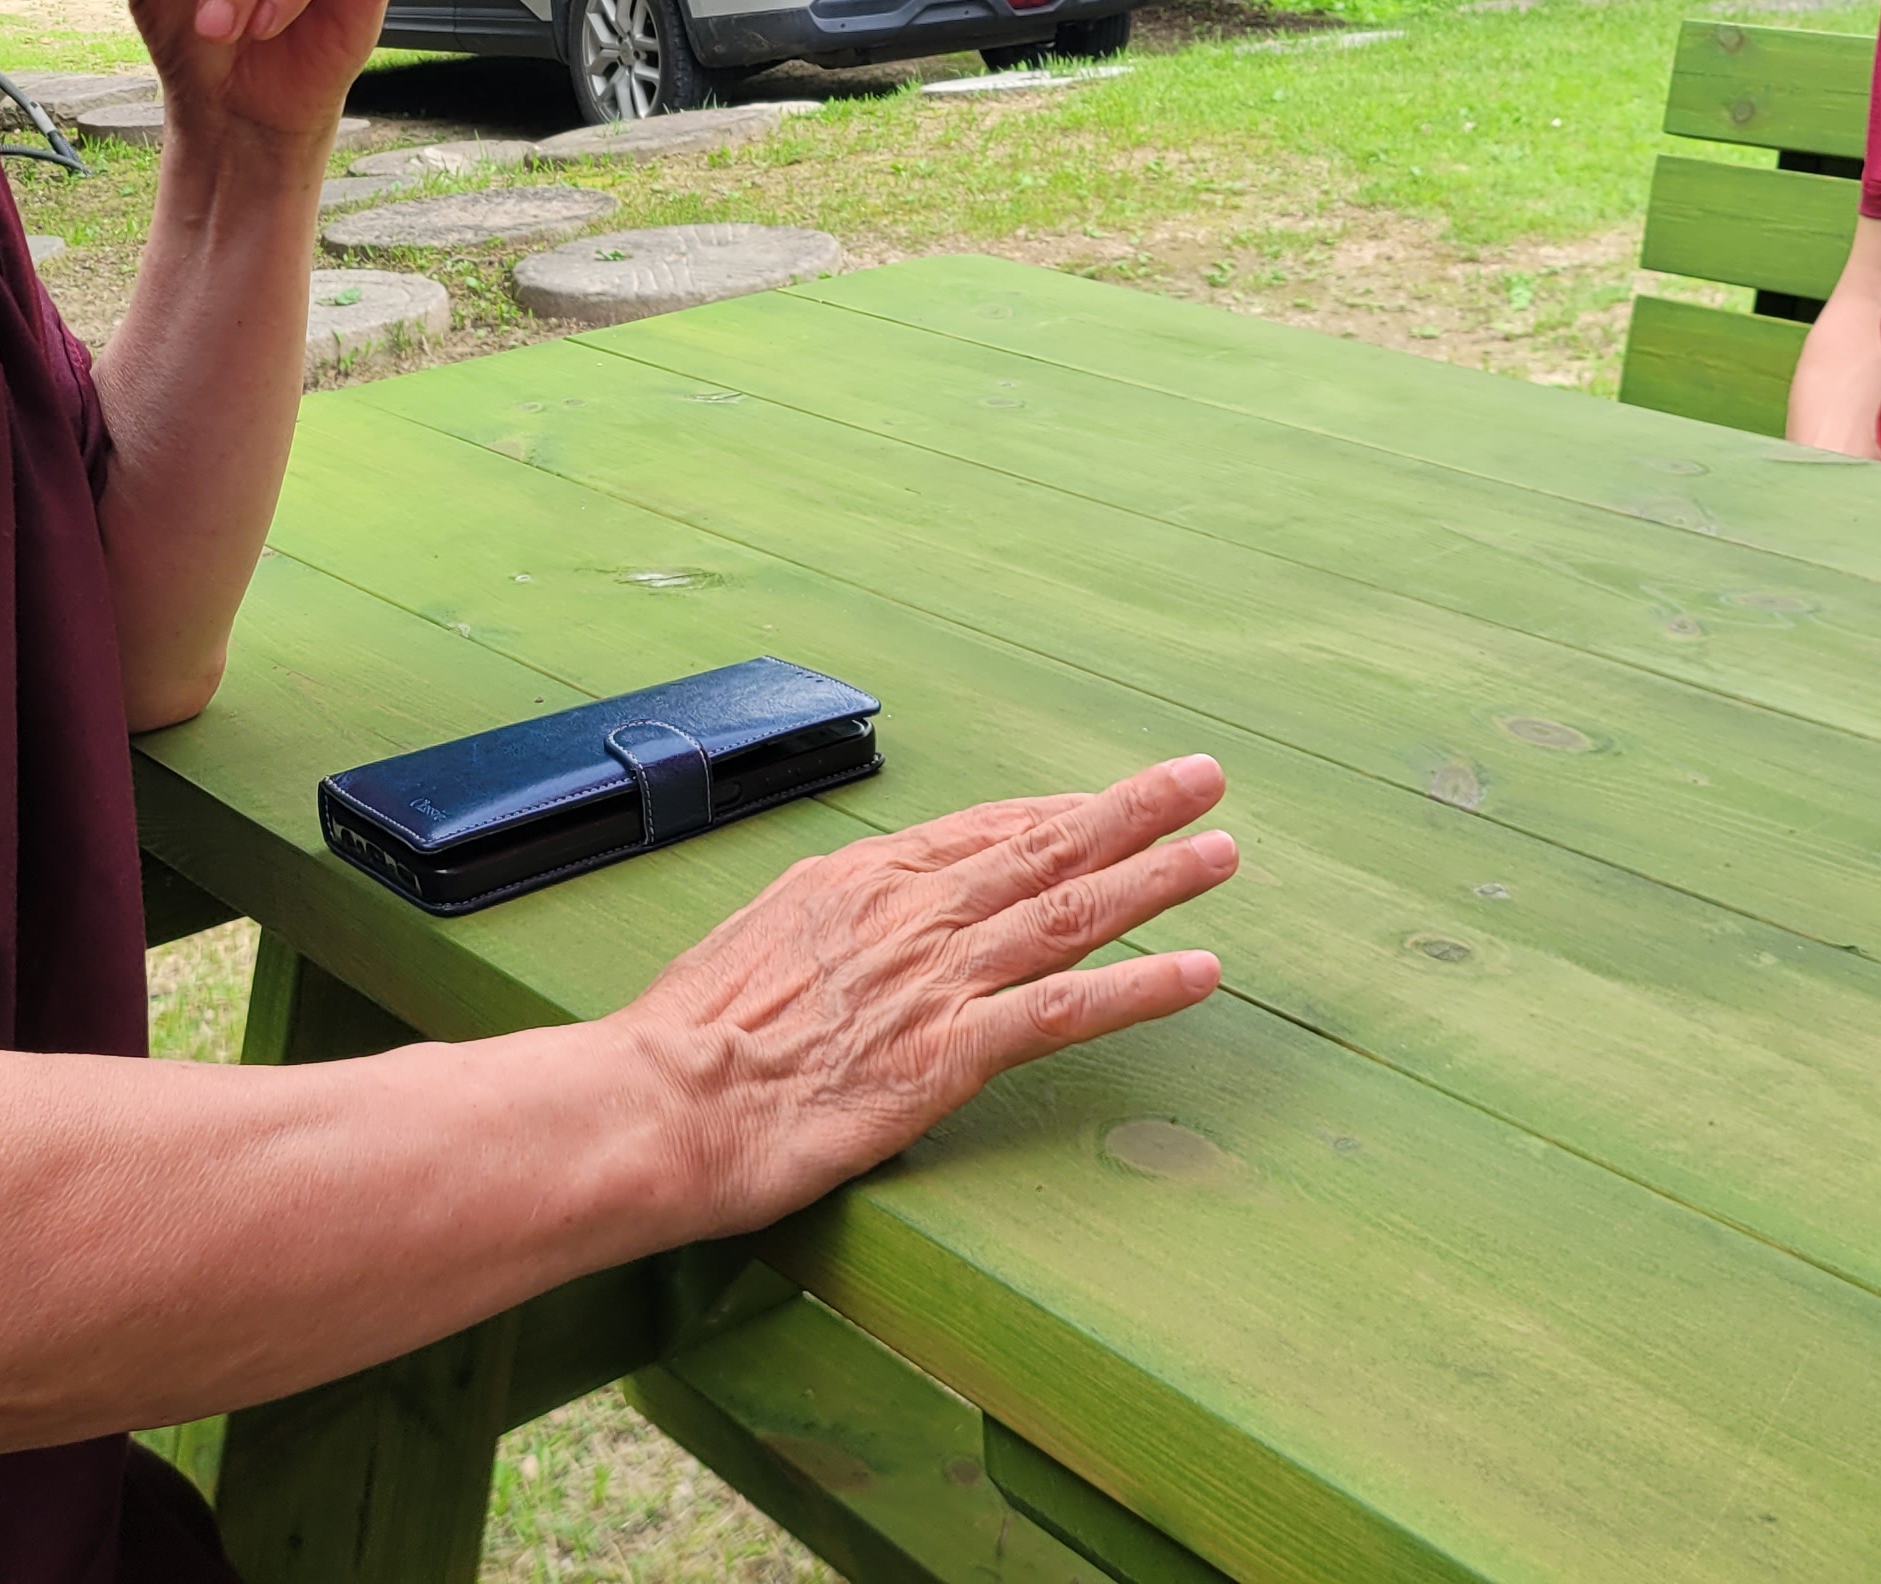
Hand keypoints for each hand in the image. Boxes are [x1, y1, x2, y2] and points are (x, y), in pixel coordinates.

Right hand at [614, 756, 1235, 1236]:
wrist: (659, 1100)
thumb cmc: (688, 1036)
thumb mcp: (759, 937)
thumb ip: (828, 922)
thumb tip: (857, 924)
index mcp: (861, 878)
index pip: (982, 832)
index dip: (1055, 815)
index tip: (1105, 802)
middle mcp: (912, 912)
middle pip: (1045, 848)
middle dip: (1132, 811)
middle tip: (1201, 780)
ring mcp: (937, 978)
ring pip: (1072, 911)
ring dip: (1157, 878)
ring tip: (1221, 853)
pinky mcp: (950, 1053)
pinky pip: (1068, 1010)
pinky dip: (1142, 987)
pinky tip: (1199, 971)